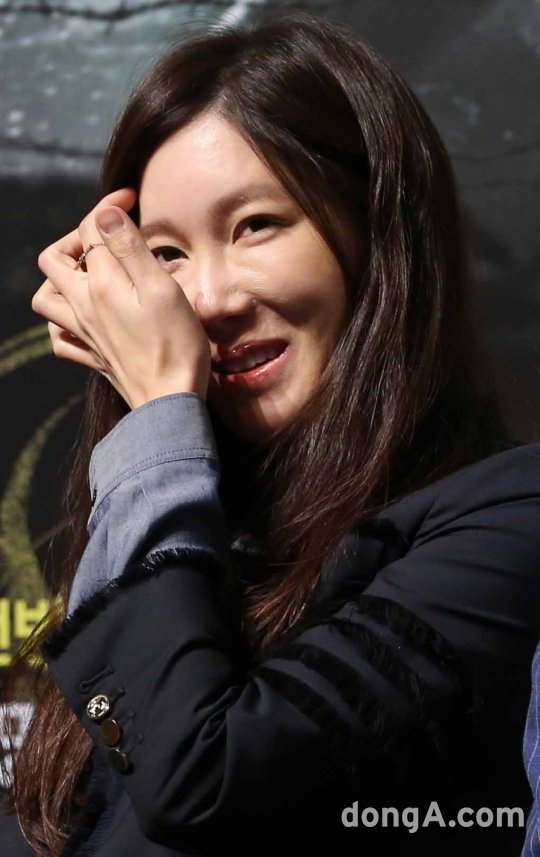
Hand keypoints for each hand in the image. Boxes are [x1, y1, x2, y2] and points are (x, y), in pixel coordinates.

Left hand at [32, 188, 210, 408]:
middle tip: (107, 237)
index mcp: (100, 284)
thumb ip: (129, 248)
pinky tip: (82, 317)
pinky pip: (60, 338)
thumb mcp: (161, 288)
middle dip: (76, 239)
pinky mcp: (92, 357)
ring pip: (47, 300)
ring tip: (88, 274)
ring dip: (60, 280)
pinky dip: (62, 321)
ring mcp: (84, 334)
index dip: (108, 206)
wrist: (169, 401)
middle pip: (54, 261)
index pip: (90, 229)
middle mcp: (83, 307)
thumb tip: (104, 214)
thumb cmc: (175, 345)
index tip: (132, 199)